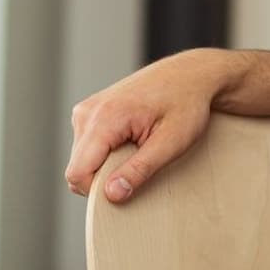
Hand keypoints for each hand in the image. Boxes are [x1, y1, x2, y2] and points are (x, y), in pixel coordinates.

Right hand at [64, 48, 233, 202]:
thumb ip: (140, 169)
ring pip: (82, 158)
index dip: (99, 190)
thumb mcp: (172, 142)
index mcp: (104, 118)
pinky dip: (107, 151)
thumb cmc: (187, 104)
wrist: (191, 74)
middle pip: (78, 167)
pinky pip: (87, 146)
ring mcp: (86, 110)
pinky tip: (131, 139)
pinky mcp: (90, 112)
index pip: (77, 173)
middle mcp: (87, 112)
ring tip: (139, 146)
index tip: (129, 185)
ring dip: (107, 163)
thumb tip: (111, 195)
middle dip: (106, 176)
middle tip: (141, 161)